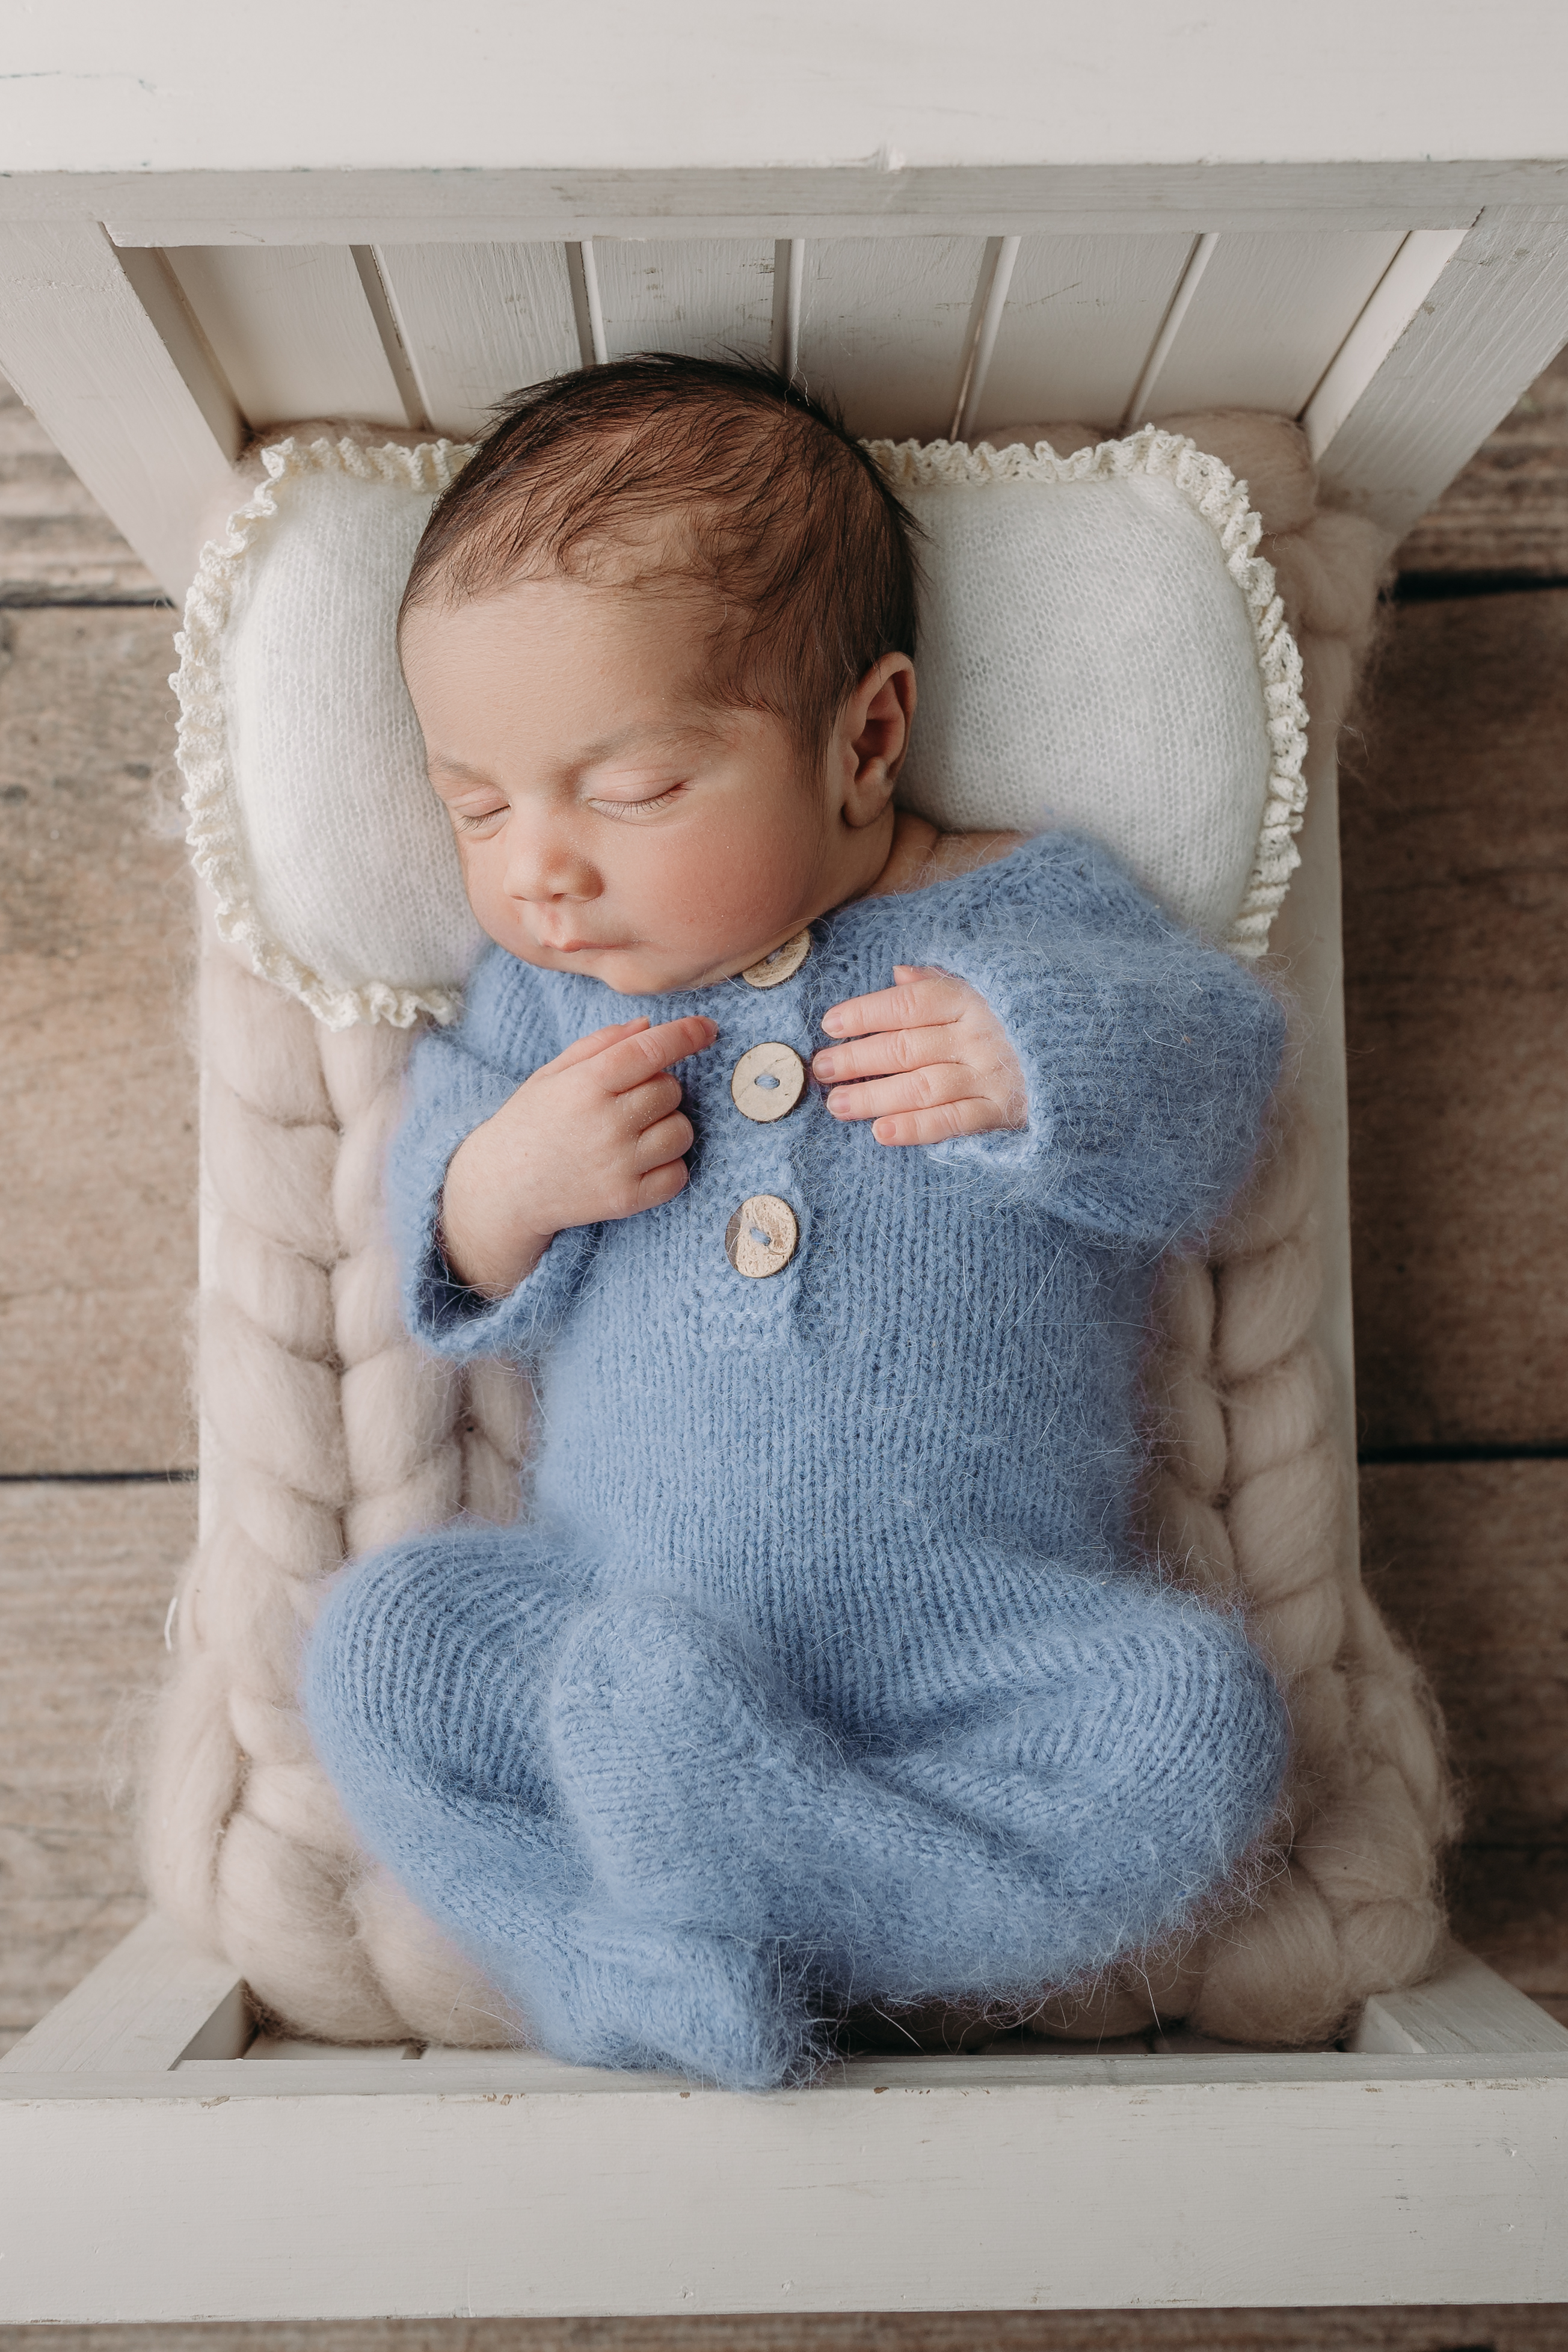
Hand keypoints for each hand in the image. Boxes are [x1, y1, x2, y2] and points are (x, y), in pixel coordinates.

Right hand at [441, 1014, 717, 1296]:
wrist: (503, 1189)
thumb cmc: (530, 1123)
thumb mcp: (552, 1074)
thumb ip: (600, 1045)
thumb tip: (649, 1025)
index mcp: (586, 1084)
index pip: (652, 1050)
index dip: (687, 1035)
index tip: (707, 1029)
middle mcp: (607, 1123)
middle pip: (671, 1091)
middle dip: (659, 1089)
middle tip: (626, 1102)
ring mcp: (620, 1164)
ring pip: (682, 1131)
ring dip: (667, 1127)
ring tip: (632, 1134)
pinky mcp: (628, 1199)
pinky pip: (679, 1173)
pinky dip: (668, 1166)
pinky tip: (638, 1162)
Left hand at [811, 965, 1026, 1146]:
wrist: (1081, 1054)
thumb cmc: (1018, 1022)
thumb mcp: (987, 990)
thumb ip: (940, 983)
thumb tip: (898, 972)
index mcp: (971, 1000)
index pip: (908, 1004)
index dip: (865, 1013)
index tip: (830, 1024)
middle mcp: (978, 1035)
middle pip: (905, 1047)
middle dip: (857, 1059)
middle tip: (821, 1069)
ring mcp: (990, 1075)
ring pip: (921, 1086)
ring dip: (875, 1097)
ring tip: (838, 1105)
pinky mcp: (1002, 1112)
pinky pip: (953, 1121)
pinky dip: (916, 1128)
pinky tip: (882, 1133)